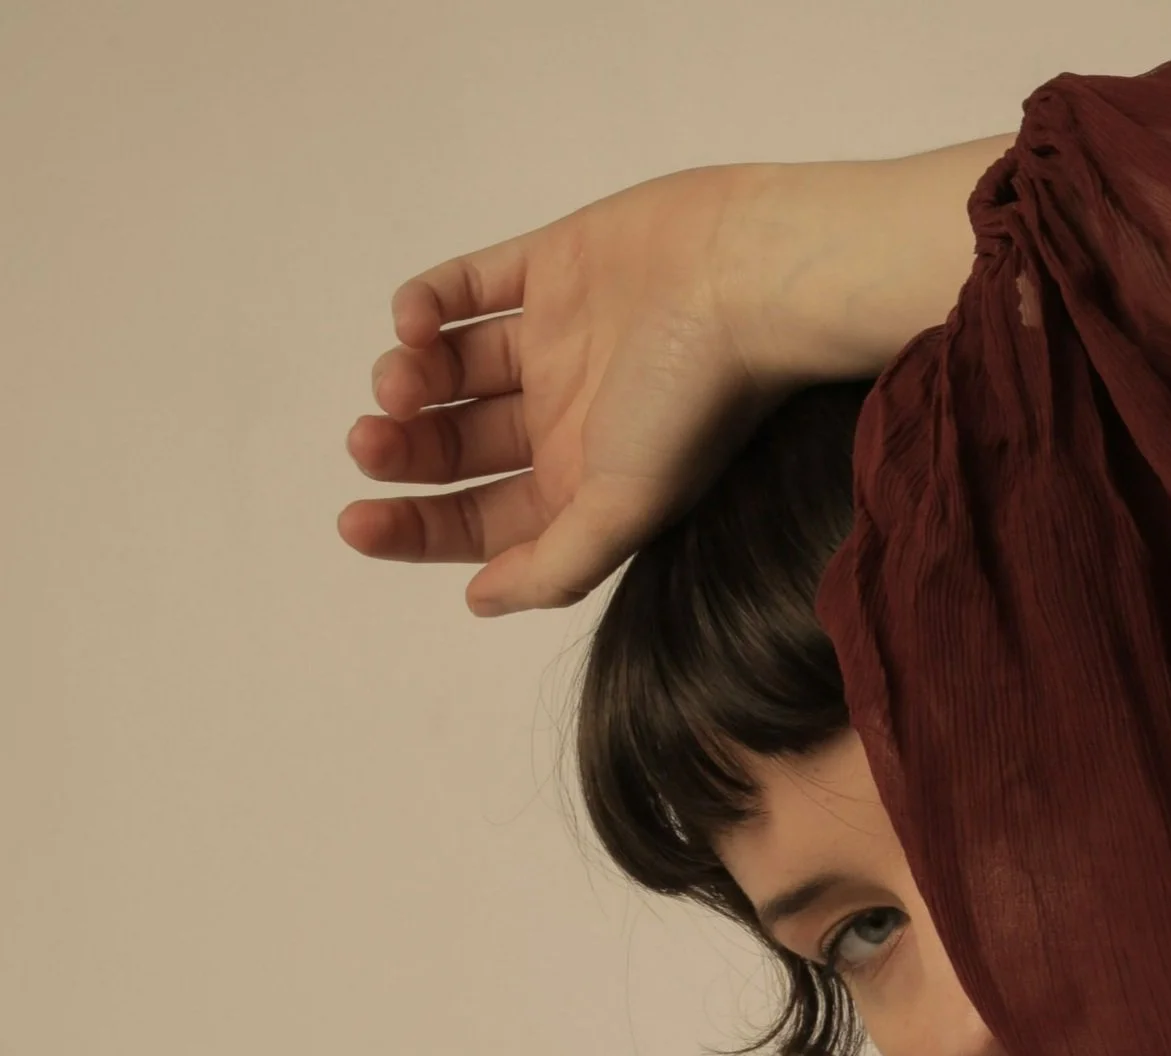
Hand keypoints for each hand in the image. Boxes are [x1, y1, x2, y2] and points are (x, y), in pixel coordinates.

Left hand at [337, 142, 1008, 618]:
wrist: (744, 279)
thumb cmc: (696, 404)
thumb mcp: (623, 511)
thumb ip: (554, 566)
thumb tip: (480, 602)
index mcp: (583, 486)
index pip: (480, 522)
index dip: (414, 530)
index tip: (355, 523)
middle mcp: (565, 420)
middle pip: (457, 450)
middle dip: (404, 454)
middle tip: (367, 443)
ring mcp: (557, 342)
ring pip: (452, 370)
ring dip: (409, 378)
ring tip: (402, 378)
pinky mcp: (553, 268)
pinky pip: (469, 286)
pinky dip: (427, 303)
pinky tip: (415, 321)